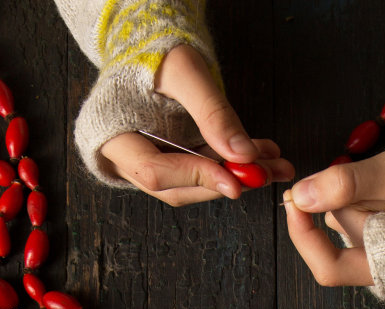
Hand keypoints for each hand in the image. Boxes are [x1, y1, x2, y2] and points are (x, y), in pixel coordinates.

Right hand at [100, 44, 293, 204]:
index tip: (235, 181)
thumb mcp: (185, 73)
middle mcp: (124, 158)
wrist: (146, 45)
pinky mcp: (168, 159)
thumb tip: (243, 155)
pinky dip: (231, 165)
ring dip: (235, 175)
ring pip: (193, 183)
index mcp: (112, 136)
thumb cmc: (154, 51)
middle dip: (225, 181)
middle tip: (264, 171)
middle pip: (176, 187)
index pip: (154, 171)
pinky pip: (200, 170)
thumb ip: (213, 113)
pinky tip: (260, 155)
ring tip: (273, 162)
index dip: (195, 178)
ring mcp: (146, 161)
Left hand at [283, 149, 384, 286]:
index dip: (304, 234)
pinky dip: (367, 197)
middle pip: (338, 236)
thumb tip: (300, 196)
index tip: (294, 198)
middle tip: (373, 176)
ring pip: (349, 222)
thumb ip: (345, 185)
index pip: (329, 266)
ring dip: (357, 195)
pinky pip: (363, 216)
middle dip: (345, 200)